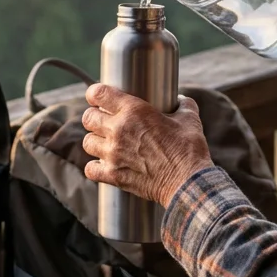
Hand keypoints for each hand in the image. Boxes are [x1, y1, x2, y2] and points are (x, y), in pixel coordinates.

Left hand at [81, 84, 214, 206]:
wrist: (188, 182)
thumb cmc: (189, 149)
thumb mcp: (189, 118)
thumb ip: (182, 104)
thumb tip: (180, 100)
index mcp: (134, 110)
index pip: (98, 93)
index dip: (95, 93)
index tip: (98, 97)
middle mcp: (119, 130)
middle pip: (88, 118)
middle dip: (94, 117)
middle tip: (104, 121)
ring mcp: (113, 154)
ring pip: (88, 142)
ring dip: (96, 141)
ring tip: (106, 143)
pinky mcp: (113, 175)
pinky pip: (90, 168)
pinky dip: (95, 167)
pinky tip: (105, 165)